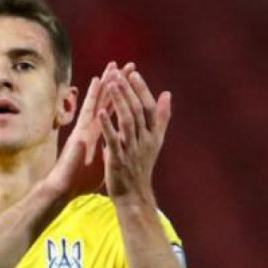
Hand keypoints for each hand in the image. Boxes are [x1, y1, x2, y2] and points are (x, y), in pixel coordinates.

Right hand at [44, 62, 136, 198]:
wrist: (64, 188)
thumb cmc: (80, 179)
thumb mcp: (101, 162)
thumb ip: (108, 151)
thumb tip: (117, 150)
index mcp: (99, 133)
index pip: (112, 111)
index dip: (122, 96)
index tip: (132, 82)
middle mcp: (91, 127)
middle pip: (106, 101)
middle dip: (116, 83)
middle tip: (127, 65)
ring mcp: (84, 128)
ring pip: (97, 100)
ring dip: (106, 83)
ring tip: (113, 66)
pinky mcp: (79, 132)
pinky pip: (87, 110)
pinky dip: (92, 96)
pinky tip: (97, 82)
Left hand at [99, 69, 171, 204]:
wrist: (134, 195)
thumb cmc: (141, 166)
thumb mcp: (155, 141)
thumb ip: (161, 117)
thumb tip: (167, 94)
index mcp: (152, 135)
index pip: (149, 107)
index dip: (142, 90)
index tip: (134, 73)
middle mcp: (144, 140)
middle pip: (138, 110)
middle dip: (129, 91)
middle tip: (119, 73)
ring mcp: (132, 150)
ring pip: (127, 121)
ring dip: (120, 101)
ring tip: (112, 84)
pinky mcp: (118, 160)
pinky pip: (113, 140)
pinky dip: (107, 126)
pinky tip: (100, 112)